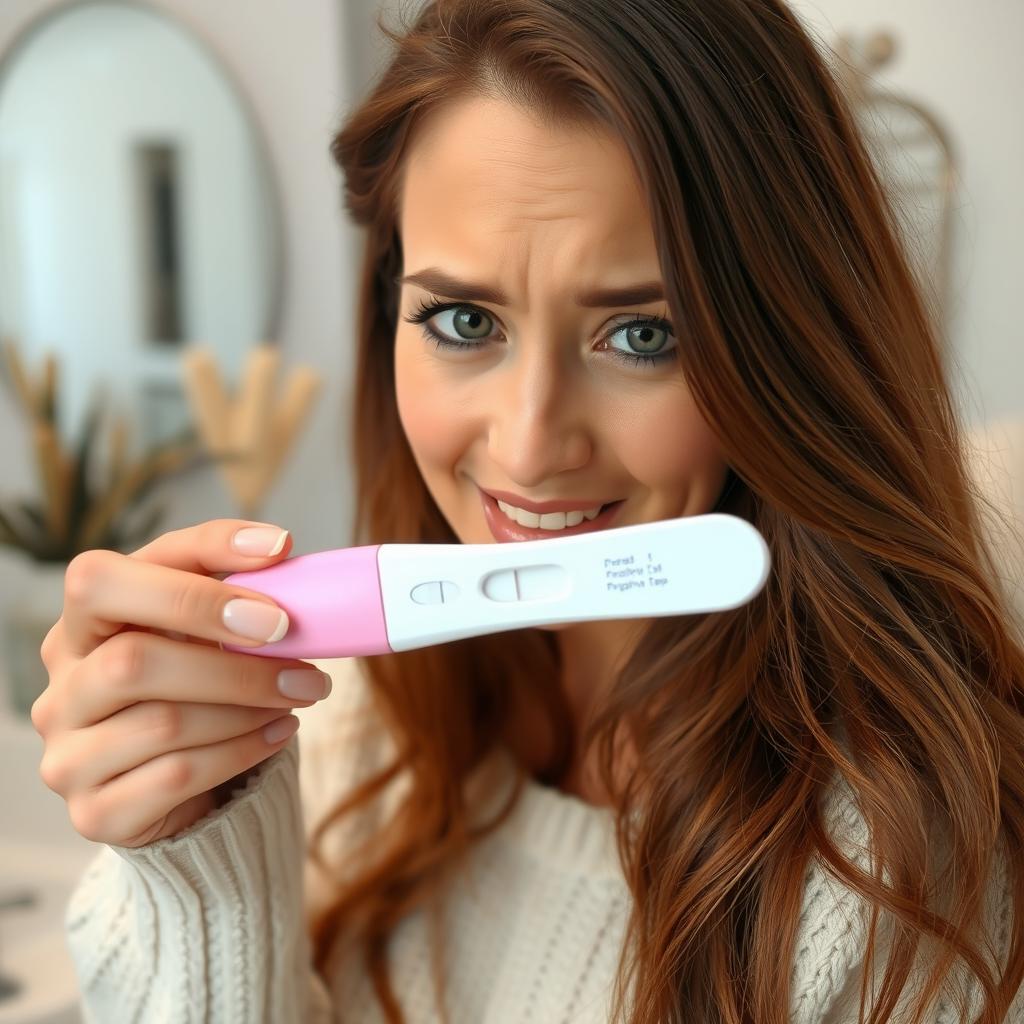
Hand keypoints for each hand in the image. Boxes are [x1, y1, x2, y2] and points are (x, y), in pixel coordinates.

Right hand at [31, 520, 331, 846]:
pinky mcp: (95, 812)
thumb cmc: (200, 688)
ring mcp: (68, 756)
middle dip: (234, 662)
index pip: (104, 579)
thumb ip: (228, 589)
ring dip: (248, 708)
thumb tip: (276, 550)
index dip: (186, 564)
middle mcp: (61, 689)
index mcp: (79, 627)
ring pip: (164, 723)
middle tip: (302, 664)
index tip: (277, 555)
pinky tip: (279, 732)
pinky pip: (177, 776)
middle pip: (133, 660)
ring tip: (298, 696)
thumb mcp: (207, 630)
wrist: (188, 787)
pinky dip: (243, 751)